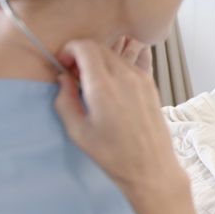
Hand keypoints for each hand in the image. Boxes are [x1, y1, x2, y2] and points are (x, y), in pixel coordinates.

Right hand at [54, 39, 181, 189]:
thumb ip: (65, 100)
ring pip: (115, 55)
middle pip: (99, 47)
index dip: (69, 50)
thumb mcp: (78, 131)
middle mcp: (125, 77)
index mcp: (103, 87)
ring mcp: (141, 79)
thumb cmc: (113, 154)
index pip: (85, 46)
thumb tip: (63, 78)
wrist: (151, 166)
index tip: (64, 65)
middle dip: (82, 54)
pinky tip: (110, 89)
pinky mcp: (151, 84)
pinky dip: (114, 68)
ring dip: (99, 61)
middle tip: (74, 75)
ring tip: (91, 84)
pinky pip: (128, 65)